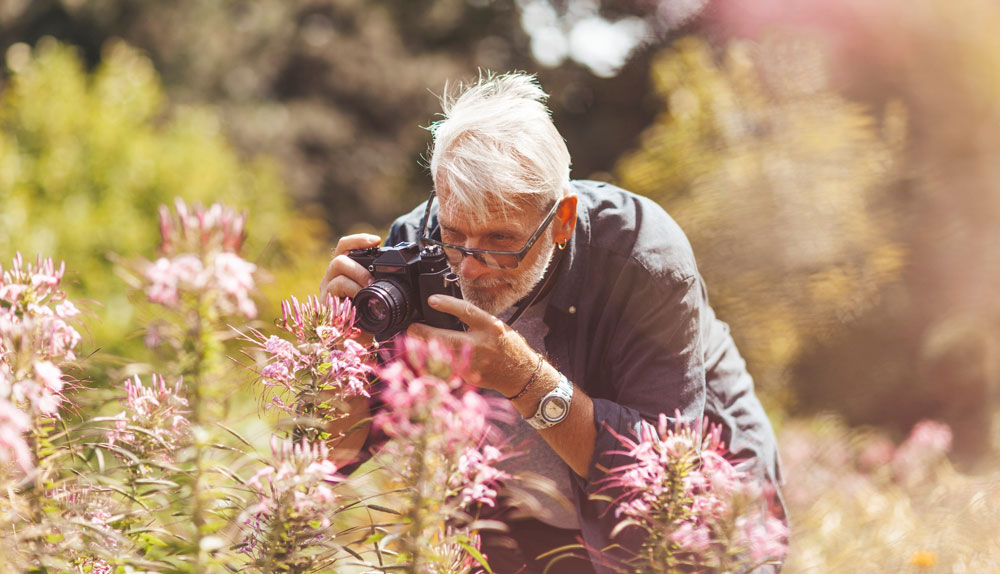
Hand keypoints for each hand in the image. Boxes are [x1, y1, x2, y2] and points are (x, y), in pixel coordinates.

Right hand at [321, 234, 380, 344]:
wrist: (355, 342)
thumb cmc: (366, 318)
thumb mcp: (375, 297)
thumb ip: (381, 284)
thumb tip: (408, 278)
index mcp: (344, 272)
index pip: (345, 247)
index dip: (358, 240)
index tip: (377, 241)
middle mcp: (332, 278)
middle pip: (340, 257)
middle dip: (360, 265)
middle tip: (373, 280)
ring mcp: (327, 290)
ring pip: (338, 269)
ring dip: (357, 276)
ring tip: (369, 289)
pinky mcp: (326, 303)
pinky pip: (336, 288)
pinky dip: (351, 290)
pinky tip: (360, 299)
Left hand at [406, 294, 538, 395]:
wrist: (521, 374)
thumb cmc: (508, 347)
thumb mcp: (495, 326)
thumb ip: (475, 320)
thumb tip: (448, 310)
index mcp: (491, 327)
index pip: (467, 312)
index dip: (448, 305)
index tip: (432, 300)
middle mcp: (482, 345)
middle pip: (447, 338)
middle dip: (425, 333)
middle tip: (412, 328)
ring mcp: (475, 363)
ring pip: (443, 355)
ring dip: (425, 348)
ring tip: (414, 340)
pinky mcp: (469, 376)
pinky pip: (448, 367)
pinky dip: (435, 360)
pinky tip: (426, 356)